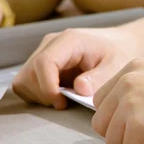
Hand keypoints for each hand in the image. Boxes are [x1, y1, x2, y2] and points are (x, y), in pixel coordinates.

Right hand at [12, 27, 140, 109]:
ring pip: (23, 80)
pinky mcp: (41, 63)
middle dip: (43, 94)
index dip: (47, 87)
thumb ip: (100, 77)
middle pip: (28, 73)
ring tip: (64, 99)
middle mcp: (51, 44)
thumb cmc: (119, 53)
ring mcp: (44, 52)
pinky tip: (59, 95)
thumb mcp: (117, 65)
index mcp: (70, 40)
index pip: (44, 62)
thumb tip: (79, 89)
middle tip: (65, 103)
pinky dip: (38, 94)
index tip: (61, 102)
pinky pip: (27, 83)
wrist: (120, 44)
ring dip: (39, 95)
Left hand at [92, 58, 143, 143]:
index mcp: (132, 69)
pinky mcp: (138, 126)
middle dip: (125, 133)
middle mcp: (126, 82)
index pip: (102, 104)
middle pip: (102, 124)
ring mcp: (130, 103)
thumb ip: (136, 93)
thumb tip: (114, 120)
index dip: (122, 118)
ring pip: (112, 141)